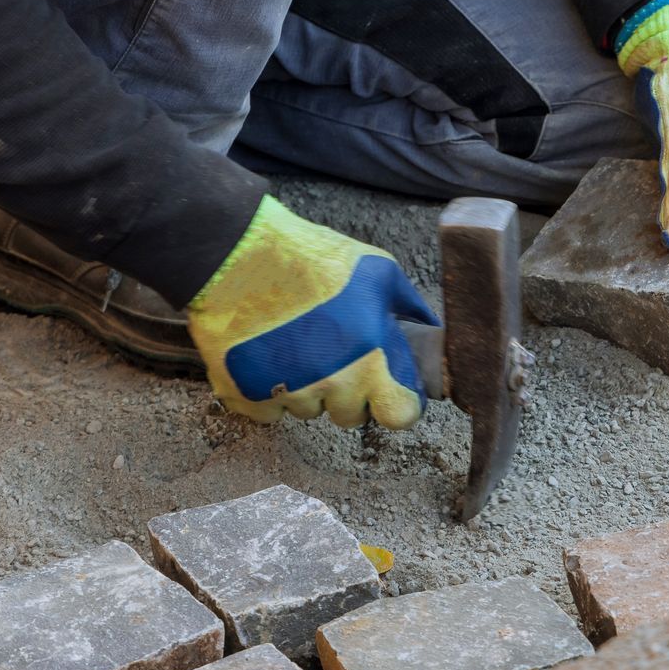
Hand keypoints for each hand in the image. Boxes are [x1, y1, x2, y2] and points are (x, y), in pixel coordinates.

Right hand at [186, 197, 437, 426]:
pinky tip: (268, 355)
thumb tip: (429, 326)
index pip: (400, 416)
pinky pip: (268, 412)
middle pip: (352, 416)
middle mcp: (331, 384)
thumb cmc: (310, 259)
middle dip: (349, 393)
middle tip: (336, 354)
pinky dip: (269, 391)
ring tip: (297, 344)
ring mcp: (287, 393)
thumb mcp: (377, 270)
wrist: (239, 253)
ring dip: (308, 389)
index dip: (396, 402)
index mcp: (369, 358)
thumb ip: (407, 305)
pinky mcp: (246, 395)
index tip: (388, 388)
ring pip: (309, 412)